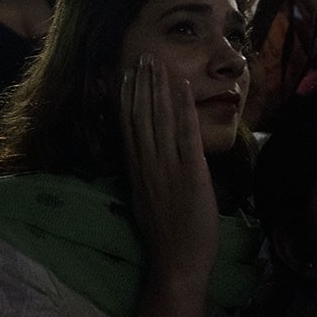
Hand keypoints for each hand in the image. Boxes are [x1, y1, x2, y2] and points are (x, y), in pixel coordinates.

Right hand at [120, 53, 218, 287]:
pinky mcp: (190, 171)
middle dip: (141, 83)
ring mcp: (167, 166)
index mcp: (136, 170)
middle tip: (142, 55)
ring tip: (156, 62)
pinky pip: (186, 133)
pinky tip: (183, 86)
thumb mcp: (144, 200)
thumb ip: (144, 175)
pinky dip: (183, 107)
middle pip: (141, 115)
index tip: (126, 74)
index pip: (128, 125)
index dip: (127, 97)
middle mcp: (147, 163)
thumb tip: (144, 156)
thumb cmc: (166, 235)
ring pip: (159, 118)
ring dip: (158, 87)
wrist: (178, 261)